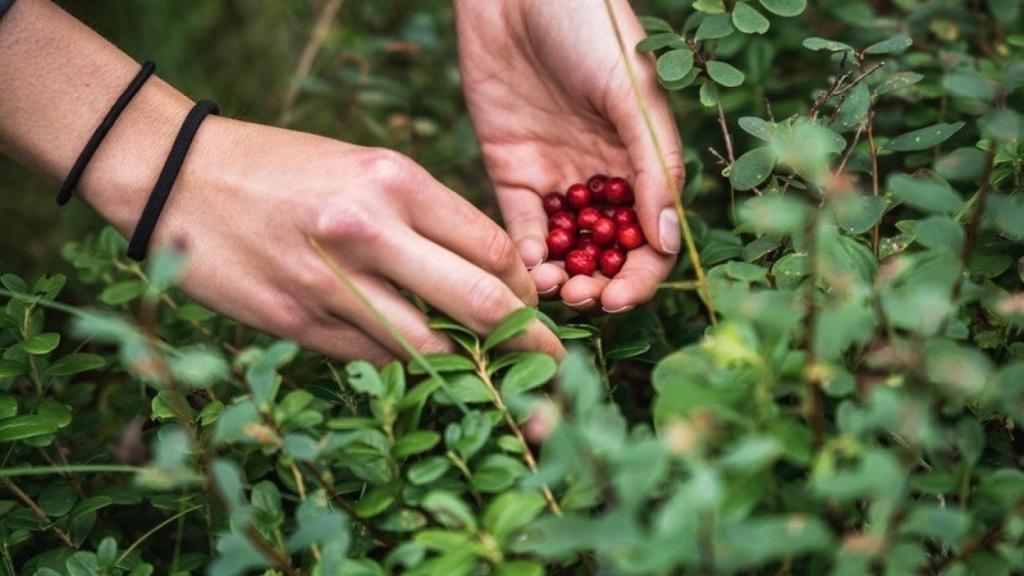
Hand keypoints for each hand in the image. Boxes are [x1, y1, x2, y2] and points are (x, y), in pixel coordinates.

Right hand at [86, 117, 564, 364]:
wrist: (176, 177)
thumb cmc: (281, 168)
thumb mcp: (362, 167)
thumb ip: (424, 218)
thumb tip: (486, 277)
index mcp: (395, 181)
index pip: (493, 249)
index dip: (525, 289)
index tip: (534, 306)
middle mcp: (369, 232)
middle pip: (479, 305)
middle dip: (527, 344)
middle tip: (552, 364)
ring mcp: (331, 283)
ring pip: (429, 349)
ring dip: (471, 372)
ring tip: (497, 386)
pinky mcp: (297, 322)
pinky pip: (374, 360)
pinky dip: (406, 370)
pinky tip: (423, 374)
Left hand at [455, 0, 683, 313]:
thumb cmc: (588, 25)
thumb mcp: (631, 91)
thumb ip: (652, 164)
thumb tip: (667, 242)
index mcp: (642, 160)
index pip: (651, 237)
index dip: (641, 275)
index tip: (621, 298)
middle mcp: (602, 177)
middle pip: (607, 252)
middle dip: (598, 283)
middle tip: (581, 298)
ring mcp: (556, 176)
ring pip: (564, 247)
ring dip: (560, 276)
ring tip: (551, 287)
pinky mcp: (511, 169)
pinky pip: (521, 223)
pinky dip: (524, 249)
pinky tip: (526, 264)